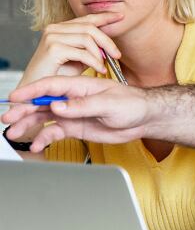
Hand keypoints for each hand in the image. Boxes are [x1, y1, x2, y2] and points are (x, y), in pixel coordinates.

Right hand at [1, 75, 148, 151]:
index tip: (15, 97)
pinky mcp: (76, 127)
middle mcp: (72, 99)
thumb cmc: (132, 104)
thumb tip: (58, 106)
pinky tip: (38, 143)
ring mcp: (73, 113)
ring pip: (44, 118)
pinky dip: (45, 138)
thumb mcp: (109, 103)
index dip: (31, 91)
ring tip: (14, 133)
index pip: (50, 86)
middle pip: (42, 103)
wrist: (145, 119)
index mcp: (80, 86)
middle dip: (23, 110)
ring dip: (29, 125)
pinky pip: (55, 132)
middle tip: (8, 118)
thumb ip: (83, 105)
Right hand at [20, 13, 123, 84]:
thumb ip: (90, 47)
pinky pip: (82, 52)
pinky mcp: (53, 48)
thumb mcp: (79, 57)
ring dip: (100, 54)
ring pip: (87, 38)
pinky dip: (94, 62)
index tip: (120, 16)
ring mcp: (52, 37)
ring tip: (104, 66)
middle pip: (90, 27)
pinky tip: (99, 70)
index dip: (105, 17)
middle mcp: (54, 28)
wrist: (37, 88)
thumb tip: (108, 44)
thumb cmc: (58, 75)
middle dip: (107, 41)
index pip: (86, 18)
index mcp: (60, 28)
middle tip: (117, 55)